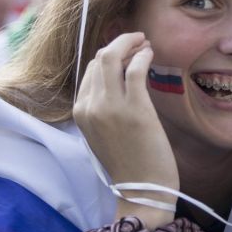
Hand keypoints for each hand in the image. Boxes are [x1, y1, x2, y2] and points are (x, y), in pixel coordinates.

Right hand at [73, 32, 178, 191]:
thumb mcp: (104, 133)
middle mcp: (91, 107)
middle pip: (100, 59)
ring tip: (145, 44)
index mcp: (81, 113)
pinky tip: (150, 54)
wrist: (142, 190)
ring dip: (130, 44)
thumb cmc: (129, 163)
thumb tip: (119, 76)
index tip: (126, 52)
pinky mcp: (136, 109)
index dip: (109, 56)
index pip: (90, 70)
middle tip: (138, 41)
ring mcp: (111, 108)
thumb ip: (104, 107)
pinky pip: (135, 69)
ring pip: (113, 57)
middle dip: (120, 44)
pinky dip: (142, 56)